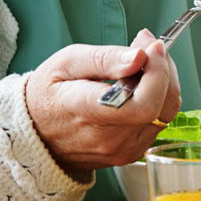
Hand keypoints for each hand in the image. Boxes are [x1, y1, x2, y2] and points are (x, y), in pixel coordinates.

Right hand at [25, 29, 182, 178]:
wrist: (34, 133)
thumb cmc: (48, 93)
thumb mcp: (66, 63)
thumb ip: (105, 59)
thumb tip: (140, 57)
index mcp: (85, 112)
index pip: (141, 103)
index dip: (157, 74)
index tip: (153, 48)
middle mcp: (106, 138)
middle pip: (160, 106)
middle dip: (164, 70)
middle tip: (150, 47)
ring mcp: (121, 150)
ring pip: (165, 114)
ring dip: (165, 83)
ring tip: (145, 63)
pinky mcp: (130, 153)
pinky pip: (158, 123)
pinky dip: (159, 99)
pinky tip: (142, 84)